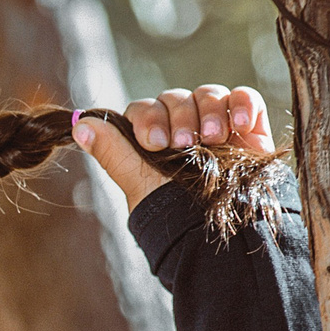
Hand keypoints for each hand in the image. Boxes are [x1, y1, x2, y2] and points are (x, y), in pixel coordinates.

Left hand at [72, 83, 272, 210]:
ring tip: (213, 138)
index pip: (144, 109)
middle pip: (175, 98)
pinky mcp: (249, 131)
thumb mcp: (139, 184)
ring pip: (208, 95)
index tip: (154, 142)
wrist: (226, 235)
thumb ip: (112, 152)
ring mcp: (216, 130)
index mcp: (152, 143)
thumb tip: (80, 124)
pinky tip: (239, 123)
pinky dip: (241, 104)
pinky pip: (244, 99)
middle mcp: (183, 132)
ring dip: (208, 111)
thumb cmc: (176, 214)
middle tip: (185, 143)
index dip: (147, 117)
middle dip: (179, 116)